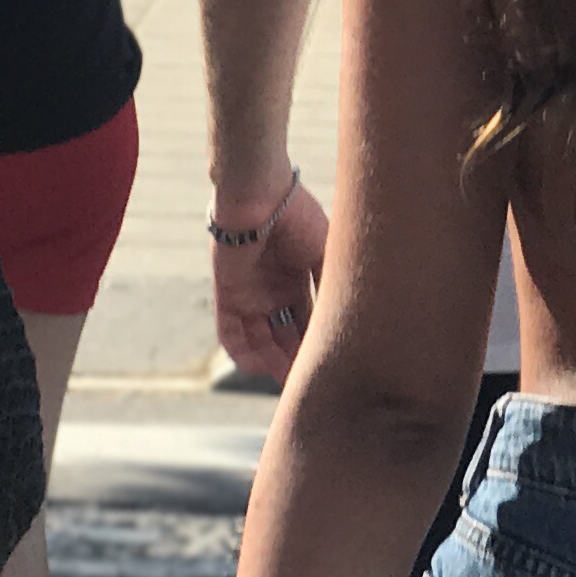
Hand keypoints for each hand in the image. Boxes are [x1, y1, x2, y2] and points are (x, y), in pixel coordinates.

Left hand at [211, 177, 331, 386]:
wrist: (263, 195)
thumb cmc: (297, 216)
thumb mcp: (324, 253)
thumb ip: (330, 284)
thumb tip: (349, 317)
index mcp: (296, 277)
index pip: (306, 319)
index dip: (315, 341)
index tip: (328, 364)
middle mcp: (272, 289)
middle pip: (283, 333)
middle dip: (294, 357)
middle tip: (308, 381)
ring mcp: (248, 293)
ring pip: (258, 337)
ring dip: (270, 360)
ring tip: (285, 381)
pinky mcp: (227, 293)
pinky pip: (229, 330)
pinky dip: (241, 350)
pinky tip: (256, 367)